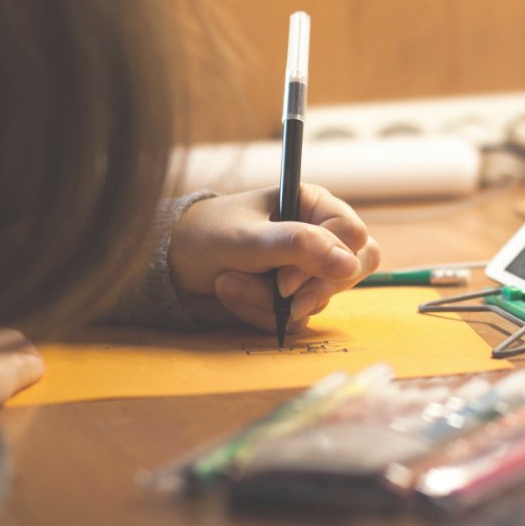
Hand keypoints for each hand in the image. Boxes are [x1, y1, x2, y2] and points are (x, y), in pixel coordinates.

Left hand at [169, 184, 379, 333]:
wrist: (170, 265)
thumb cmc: (207, 235)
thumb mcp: (251, 239)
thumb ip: (300, 247)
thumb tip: (349, 264)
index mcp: (312, 206)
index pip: (353, 236)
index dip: (329, 260)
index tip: (286, 278)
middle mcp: (316, 237)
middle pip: (353, 269)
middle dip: (314, 290)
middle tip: (281, 297)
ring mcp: (305, 271)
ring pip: (320, 300)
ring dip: (269, 301)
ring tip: (230, 283)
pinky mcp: (291, 299)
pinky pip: (297, 319)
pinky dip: (261, 314)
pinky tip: (233, 295)